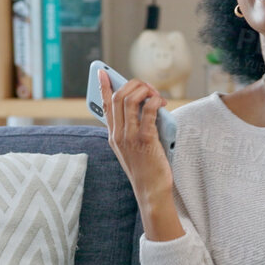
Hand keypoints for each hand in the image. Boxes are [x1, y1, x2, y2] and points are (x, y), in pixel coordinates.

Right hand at [100, 67, 172, 200]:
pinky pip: (148, 110)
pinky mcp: (145, 139)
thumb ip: (133, 129)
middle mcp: (118, 135)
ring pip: (130, 100)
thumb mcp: (132, 149)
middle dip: (133, 84)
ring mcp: (130, 137)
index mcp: (113, 136)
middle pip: (117, 97)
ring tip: (156, 94)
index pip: (104, 106)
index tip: (102, 72)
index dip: (102, 86)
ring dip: (145, 90)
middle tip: (147, 87)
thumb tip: (144, 106)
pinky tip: (161, 102)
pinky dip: (155, 101)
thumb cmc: (146, 170)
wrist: (151, 191)